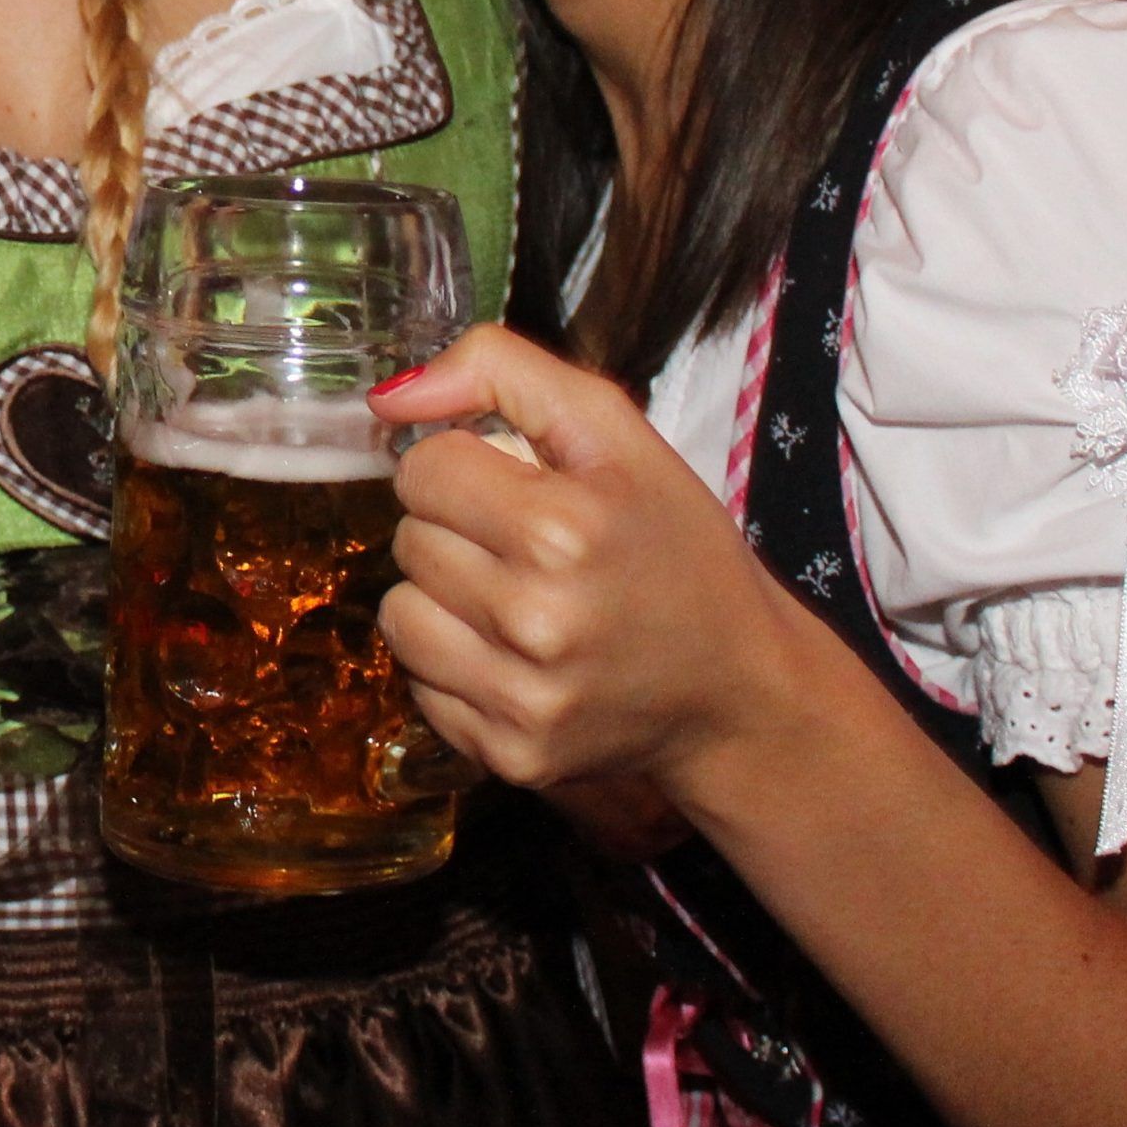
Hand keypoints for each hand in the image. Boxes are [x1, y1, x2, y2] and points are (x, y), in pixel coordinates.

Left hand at [370, 326, 818, 801]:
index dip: (461, 467)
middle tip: (524, 547)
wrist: (737, 688)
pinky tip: (515, 658)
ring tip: (511, 600)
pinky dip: (455, 666)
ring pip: (398, 616)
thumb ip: (500, 370)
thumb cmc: (673, 546)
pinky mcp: (511, 755)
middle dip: (454, 531)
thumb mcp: (614, 429)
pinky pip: (420, 686)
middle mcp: (537, 620)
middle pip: (408, 540)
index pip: (421, 469)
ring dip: (440, 600)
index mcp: (564, 527)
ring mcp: (523, 698)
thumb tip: (389, 394)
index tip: (513, 488)